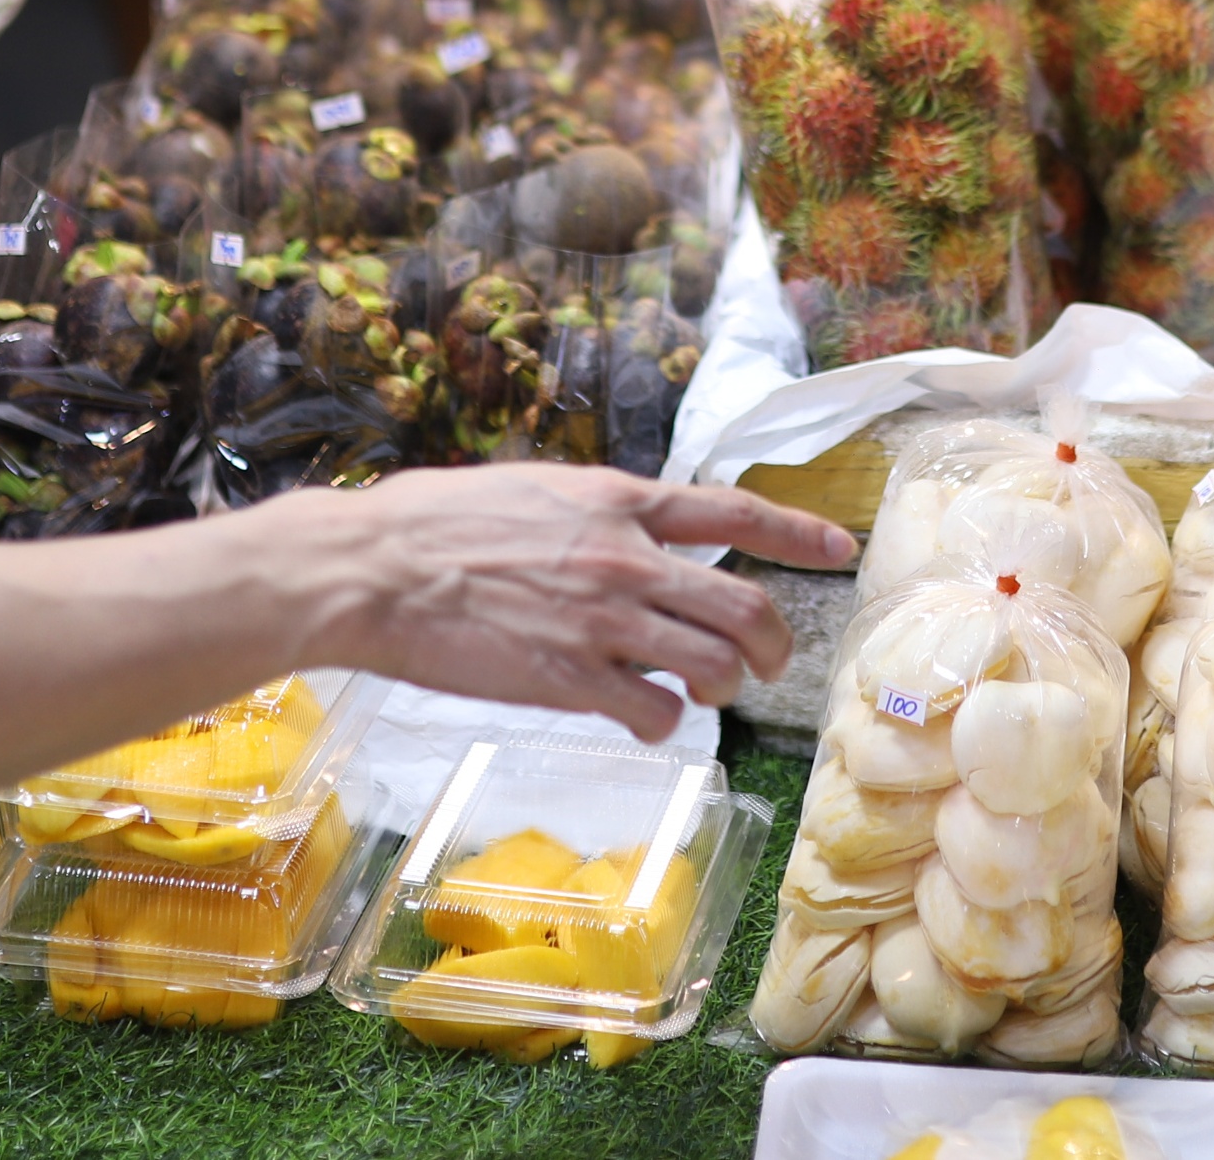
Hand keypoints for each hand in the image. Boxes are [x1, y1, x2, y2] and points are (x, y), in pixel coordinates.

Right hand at [287, 466, 852, 741]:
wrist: (373, 570)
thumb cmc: (435, 525)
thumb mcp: (536, 491)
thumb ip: (596, 515)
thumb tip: (630, 533)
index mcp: (618, 502)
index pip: (735, 512)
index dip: (798, 533)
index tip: (839, 548)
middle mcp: (625, 559)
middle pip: (745, 605)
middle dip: (773, 642)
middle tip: (767, 661)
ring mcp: (603, 623)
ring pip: (712, 664)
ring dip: (722, 685)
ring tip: (704, 690)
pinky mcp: (570, 680)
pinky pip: (654, 714)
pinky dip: (662, 722)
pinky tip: (642, 716)